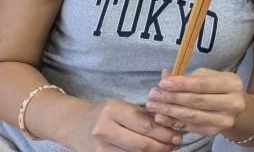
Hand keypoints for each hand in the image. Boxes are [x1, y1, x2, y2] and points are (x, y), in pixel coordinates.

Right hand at [64, 97, 182, 151]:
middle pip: (142, 143)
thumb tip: (171, 124)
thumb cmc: (104, 113)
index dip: (165, 132)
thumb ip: (144, 114)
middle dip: (163, 146)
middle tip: (176, 144)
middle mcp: (104, 129)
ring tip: (166, 149)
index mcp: (113, 110)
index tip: (178, 135)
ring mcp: (99, 148)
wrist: (74, 124)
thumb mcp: (122, 106)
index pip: (146, 124)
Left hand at [146, 68, 245, 136]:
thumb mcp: (206, 76)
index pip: (203, 84)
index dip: (182, 84)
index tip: (163, 83)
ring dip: (170, 111)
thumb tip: (165, 75)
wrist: (231, 106)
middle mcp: (233, 103)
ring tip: (153, 105)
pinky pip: (190, 127)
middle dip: (172, 98)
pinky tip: (161, 117)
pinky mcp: (214, 132)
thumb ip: (187, 76)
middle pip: (197, 101)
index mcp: (232, 84)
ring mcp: (224, 120)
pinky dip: (174, 122)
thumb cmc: (216, 86)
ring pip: (192, 116)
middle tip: (154, 95)